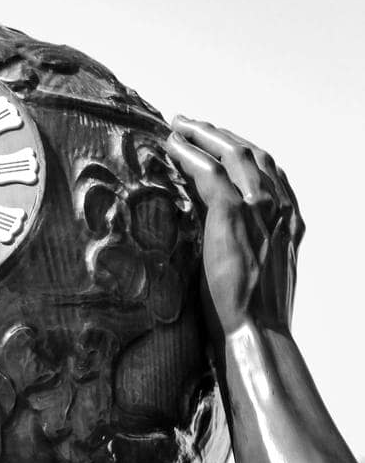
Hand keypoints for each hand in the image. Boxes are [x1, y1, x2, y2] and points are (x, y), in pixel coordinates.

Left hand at [166, 117, 302, 338]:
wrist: (257, 336)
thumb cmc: (252, 322)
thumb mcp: (257, 278)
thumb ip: (248, 254)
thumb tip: (223, 254)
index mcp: (289, 223)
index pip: (269, 175)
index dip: (243, 156)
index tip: (222, 148)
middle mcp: (280, 209)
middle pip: (254, 155)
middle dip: (223, 137)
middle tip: (195, 125)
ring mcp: (259, 208)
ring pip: (233, 154)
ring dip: (205, 135)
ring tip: (180, 125)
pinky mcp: (233, 214)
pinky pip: (210, 170)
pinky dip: (191, 152)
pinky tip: (174, 143)